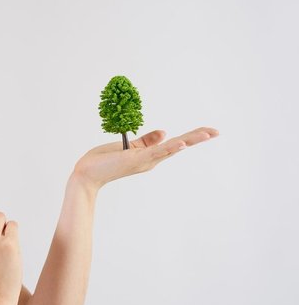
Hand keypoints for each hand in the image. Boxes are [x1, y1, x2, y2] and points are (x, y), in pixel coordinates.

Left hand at [72, 126, 219, 190]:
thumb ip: (146, 140)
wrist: (86, 174)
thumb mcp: (128, 147)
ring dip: (190, 140)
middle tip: (217, 131)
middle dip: (198, 137)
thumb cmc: (104, 161)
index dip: (191, 137)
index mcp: (149, 156)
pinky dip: (168, 148)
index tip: (208, 130)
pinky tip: (181, 143)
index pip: (174, 144)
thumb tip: (165, 132)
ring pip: (172, 148)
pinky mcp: (136, 160)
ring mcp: (145, 161)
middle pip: (179, 146)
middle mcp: (151, 160)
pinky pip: (155, 152)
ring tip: (208, 134)